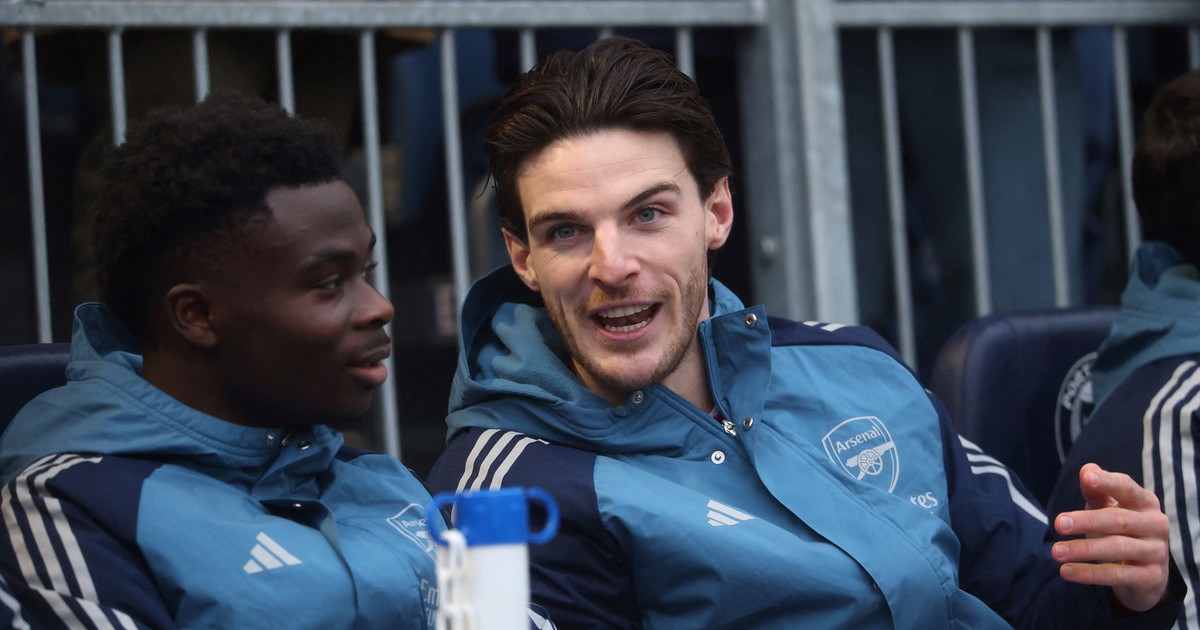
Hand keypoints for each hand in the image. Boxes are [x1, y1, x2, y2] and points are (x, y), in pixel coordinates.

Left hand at [1052, 463, 1170, 611]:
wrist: (1146, 571)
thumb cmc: (1120, 529)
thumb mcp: (1107, 508)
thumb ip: (1096, 491)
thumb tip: (1086, 469)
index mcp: (1145, 501)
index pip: (1127, 488)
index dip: (1107, 482)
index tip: (1086, 478)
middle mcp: (1156, 524)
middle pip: (1118, 519)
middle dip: (1087, 521)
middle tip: (1058, 523)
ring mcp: (1156, 551)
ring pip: (1117, 548)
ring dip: (1084, 549)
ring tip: (1055, 551)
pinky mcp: (1152, 577)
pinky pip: (1117, 575)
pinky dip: (1089, 574)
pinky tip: (1066, 571)